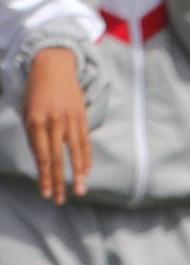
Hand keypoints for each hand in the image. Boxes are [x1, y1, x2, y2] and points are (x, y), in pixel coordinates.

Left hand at [23, 48, 90, 204]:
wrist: (55, 64)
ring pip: (75, 153)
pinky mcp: (82, 117)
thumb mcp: (27, 109)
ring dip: (77, 175)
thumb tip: (42, 158)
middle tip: (60, 200)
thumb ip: (34, 133)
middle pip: (57, 158)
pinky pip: (85, 142)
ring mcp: (70, 120)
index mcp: (36, 120)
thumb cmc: (36, 88)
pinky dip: (86, 159)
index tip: (47, 193)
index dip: (44, 176)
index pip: (41, 155)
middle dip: (59, 181)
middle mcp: (54, 122)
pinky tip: (86, 173)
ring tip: (79, 191)